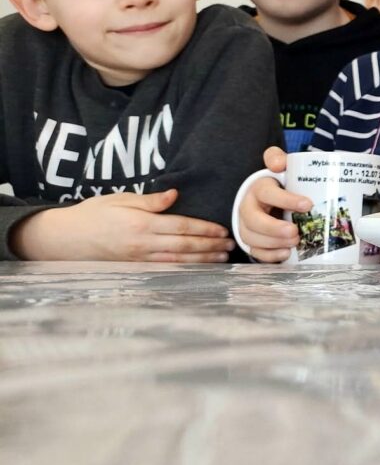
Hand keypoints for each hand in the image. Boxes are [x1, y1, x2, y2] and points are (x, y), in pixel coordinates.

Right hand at [12, 190, 233, 261]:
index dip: (205, 229)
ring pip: (178, 261)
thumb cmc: (93, 214)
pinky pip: (164, 270)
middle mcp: (142, 244)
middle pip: (184, 246)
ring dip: (202, 260)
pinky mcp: (134, 268)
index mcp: (141, 224)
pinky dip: (184, 270)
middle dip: (210, 246)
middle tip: (230, 245)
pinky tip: (199, 270)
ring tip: (222, 258)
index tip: (222, 230)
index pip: (182, 227)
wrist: (64, 238)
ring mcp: (138, 259)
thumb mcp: (119, 199)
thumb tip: (175, 194)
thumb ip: (149, 200)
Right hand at [237, 146, 310, 262]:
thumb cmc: (280, 185)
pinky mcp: (252, 242)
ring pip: (252, 238)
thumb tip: (279, 163)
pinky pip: (255, 252)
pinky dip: (270, 255)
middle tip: (295, 232)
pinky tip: (286, 254)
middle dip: (274, 228)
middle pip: (254, 220)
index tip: (308, 204)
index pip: (267, 193)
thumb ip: (277, 158)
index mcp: (258, 189)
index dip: (286, 200)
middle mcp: (248, 208)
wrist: (270, 200)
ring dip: (274, 243)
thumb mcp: (279, 168)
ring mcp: (247, 226)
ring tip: (295, 242)